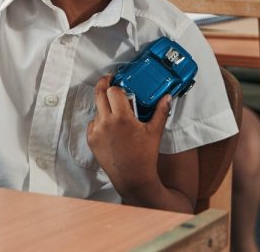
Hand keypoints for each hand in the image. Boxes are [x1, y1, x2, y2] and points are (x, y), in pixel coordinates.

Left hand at [87, 75, 169, 191]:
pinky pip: (93, 123)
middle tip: (109, 81)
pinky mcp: (91, 140)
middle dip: (103, 85)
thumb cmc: (145, 156)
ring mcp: (96, 131)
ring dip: (105, 107)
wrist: (133, 178)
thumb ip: (161, 111)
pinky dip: (100, 122)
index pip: (113, 90)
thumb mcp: (155, 132)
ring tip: (117, 113)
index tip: (118, 81)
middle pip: (99, 94)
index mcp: (122, 117)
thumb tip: (167, 97)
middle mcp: (106, 122)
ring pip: (97, 110)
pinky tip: (112, 128)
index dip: (116, 85)